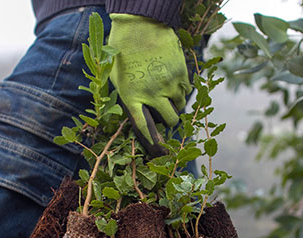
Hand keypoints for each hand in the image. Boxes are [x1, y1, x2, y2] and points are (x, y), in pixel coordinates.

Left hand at [108, 14, 191, 156]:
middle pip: (170, 120)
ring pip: (180, 106)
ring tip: (168, 94)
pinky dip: (182, 91)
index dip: (152, 140)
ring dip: (176, 104)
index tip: (158, 148)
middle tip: (168, 117)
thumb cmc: (123, 50)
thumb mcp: (115, 76)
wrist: (140, 24)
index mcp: (132, 96)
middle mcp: (152, 94)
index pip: (144, 126)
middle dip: (170, 122)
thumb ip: (126, 96)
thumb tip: (136, 111)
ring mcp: (168, 84)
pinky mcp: (180, 73)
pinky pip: (187, 91)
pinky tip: (174, 82)